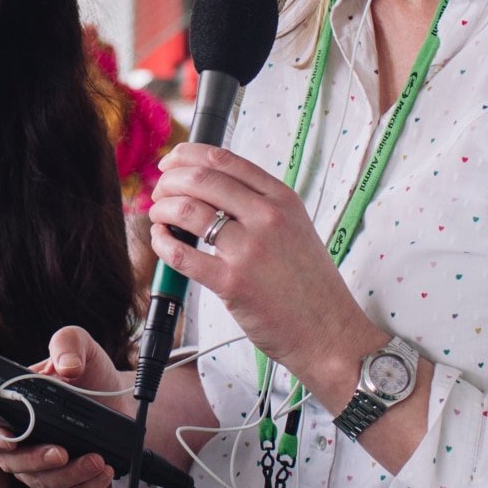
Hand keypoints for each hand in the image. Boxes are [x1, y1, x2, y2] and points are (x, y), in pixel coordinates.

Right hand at [0, 326, 120, 487]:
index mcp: (7, 406)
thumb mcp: (79, 346)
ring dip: (68, 475)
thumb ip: (68, 343)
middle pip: (10, 463)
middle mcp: (16, 438)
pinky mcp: (61, 480)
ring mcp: (37, 463)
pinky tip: (102, 472)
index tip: (9, 437)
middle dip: (36, 461)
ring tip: (96, 460)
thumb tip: (66, 367)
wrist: (118, 398)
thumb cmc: (89, 373)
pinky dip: (86, 487)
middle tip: (62, 452)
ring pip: (40, 482)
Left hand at [146, 142, 374, 405]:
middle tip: (159, 192)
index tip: (171, 163)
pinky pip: (182, 255)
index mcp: (282, 199)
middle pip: (201, 179)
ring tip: (158, 216)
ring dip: (162, 209)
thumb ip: (259, 206)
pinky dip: (162, 243)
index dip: (187, 156)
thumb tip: (209, 189)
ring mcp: (249, 249)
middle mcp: (267, 217)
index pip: (224, 160)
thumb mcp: (295, 228)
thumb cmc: (309, 284)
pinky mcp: (232, 283)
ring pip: (187, 211)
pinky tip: (161, 241)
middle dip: (169, 181)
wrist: (329, 331)